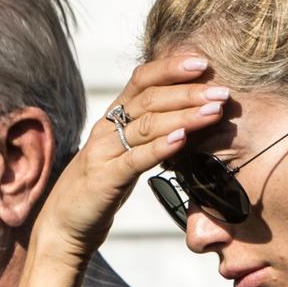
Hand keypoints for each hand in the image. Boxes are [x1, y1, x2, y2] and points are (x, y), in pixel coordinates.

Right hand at [34, 55, 226, 265]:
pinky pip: (135, 158)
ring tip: (214, 110)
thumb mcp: (129, 152)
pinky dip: (161, 146)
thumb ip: (152, 133)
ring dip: (185, 115)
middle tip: (222, 91)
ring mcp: (104, 151)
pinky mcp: (105, 178)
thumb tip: (193, 117)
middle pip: (150, 98)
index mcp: (115, 116)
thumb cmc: (104, 184)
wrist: (65, 223)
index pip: (142, 79)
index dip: (171, 67)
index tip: (204, 62)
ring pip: (147, 124)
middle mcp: (108, 127)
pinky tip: (183, 139)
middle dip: (189, 92)